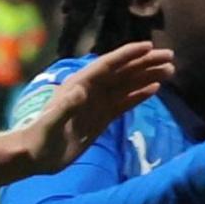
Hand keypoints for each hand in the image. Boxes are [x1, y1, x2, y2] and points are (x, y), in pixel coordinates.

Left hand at [0, 41, 176, 175]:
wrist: (34, 157)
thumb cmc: (38, 140)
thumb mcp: (50, 125)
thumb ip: (64, 108)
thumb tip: (80, 91)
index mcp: (78, 85)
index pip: (107, 65)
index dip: (127, 55)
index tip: (148, 46)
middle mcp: (90, 90)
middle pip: (122, 72)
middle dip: (145, 63)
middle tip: (170, 56)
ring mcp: (97, 103)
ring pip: (127, 85)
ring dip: (147, 76)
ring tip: (170, 70)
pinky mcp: (101, 118)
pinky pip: (124, 102)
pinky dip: (140, 95)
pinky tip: (155, 89)